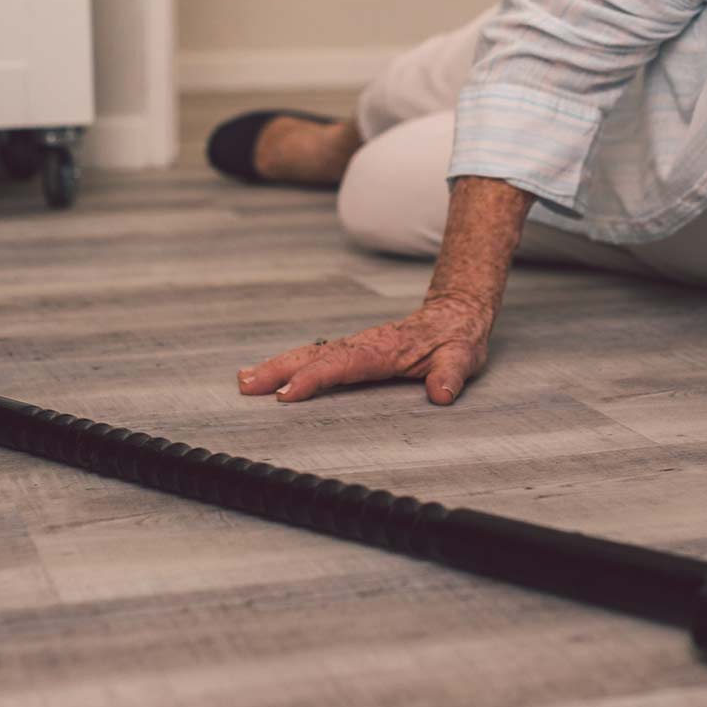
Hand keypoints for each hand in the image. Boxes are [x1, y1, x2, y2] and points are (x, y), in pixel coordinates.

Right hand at [236, 294, 493, 404]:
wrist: (455, 312)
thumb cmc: (457, 340)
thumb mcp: (463, 358)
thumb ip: (451, 374)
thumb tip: (442, 394)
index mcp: (383, 350)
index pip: (342, 365)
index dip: (313, 379)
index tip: (286, 394)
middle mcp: (362, 345)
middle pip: (313, 356)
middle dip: (278, 369)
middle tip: (246, 385)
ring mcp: (354, 345)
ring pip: (309, 354)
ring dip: (275, 365)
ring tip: (243, 380)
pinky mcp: (351, 349)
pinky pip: (315, 356)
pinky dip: (288, 363)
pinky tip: (268, 374)